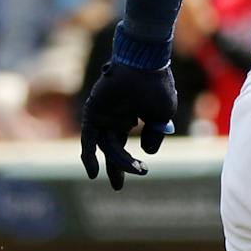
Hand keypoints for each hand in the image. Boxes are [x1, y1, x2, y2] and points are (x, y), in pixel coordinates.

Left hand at [79, 59, 176, 188]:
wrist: (144, 63)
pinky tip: (93, 173)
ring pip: (104, 145)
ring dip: (113, 163)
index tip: (142, 171)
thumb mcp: (162, 115)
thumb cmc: (157, 86)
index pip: (125, 143)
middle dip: (116, 167)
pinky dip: (88, 155)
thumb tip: (147, 152)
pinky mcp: (93, 111)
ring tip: (119, 181)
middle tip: (118, 187)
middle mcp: (114, 116)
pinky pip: (88, 138)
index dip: (130, 161)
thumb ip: (155, 134)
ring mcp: (102, 113)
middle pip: (112, 147)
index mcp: (130, 116)